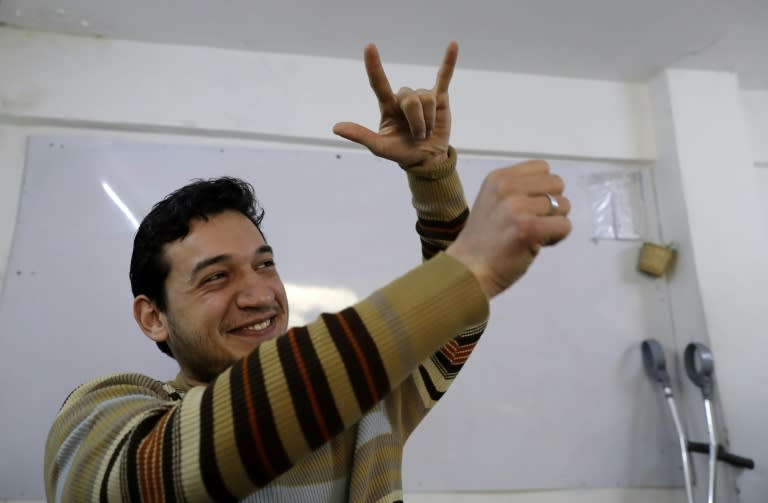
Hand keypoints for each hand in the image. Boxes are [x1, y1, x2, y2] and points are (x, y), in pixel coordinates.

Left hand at [333, 42, 457, 166]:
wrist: (426, 159)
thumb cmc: (401, 152)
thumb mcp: (379, 147)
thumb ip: (360, 135)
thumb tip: (335, 127)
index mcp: (387, 106)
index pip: (379, 83)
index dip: (374, 66)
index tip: (369, 47)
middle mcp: (403, 98)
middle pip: (410, 99)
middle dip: (416, 121)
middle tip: (419, 136)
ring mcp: (422, 96)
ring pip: (427, 99)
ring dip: (428, 120)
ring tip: (427, 132)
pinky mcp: (440, 97)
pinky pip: (444, 77)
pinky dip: (449, 62)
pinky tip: (453, 45)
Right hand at [446, 161, 571, 298]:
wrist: (467, 270)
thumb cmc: (482, 242)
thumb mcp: (493, 202)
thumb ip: (518, 191)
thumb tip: (552, 193)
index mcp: (498, 178)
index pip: (542, 168)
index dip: (542, 189)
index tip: (529, 208)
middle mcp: (507, 187)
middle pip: (557, 184)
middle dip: (551, 204)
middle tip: (533, 223)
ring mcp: (517, 207)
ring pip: (563, 205)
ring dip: (554, 222)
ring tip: (532, 235)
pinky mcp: (529, 228)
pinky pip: (564, 226)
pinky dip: (557, 238)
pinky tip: (537, 244)